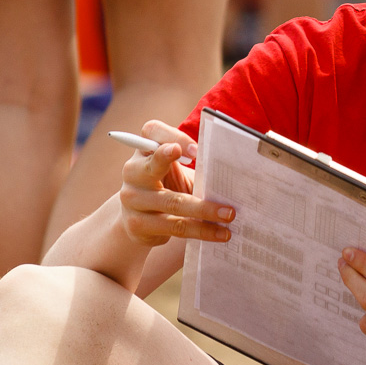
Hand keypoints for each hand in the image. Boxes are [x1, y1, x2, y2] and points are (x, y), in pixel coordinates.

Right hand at [118, 120, 235, 246]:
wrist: (140, 221)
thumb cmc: (167, 188)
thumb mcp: (176, 172)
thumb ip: (194, 166)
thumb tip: (233, 171)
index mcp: (144, 149)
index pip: (152, 131)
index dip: (173, 136)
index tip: (196, 151)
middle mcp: (133, 171)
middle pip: (154, 166)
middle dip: (190, 178)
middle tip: (204, 170)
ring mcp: (132, 198)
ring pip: (172, 202)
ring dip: (205, 210)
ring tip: (229, 215)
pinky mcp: (137, 224)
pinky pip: (174, 226)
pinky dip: (201, 230)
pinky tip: (219, 233)